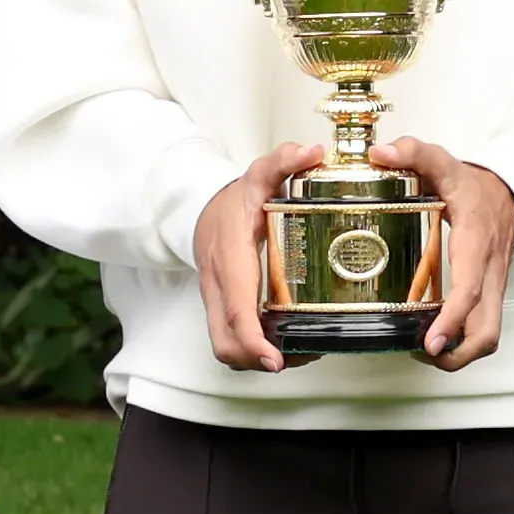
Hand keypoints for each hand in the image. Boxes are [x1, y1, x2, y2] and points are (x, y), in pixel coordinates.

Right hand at [194, 143, 324, 370]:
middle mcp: (217, 285)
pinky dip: (252, 350)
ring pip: (224, 346)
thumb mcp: (260, 174)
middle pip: (225, 341)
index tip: (275, 358)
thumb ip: (284, 161)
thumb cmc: (235, 198)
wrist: (202, 206)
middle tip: (292, 358)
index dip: (253, 340)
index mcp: (229, 258)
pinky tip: (284, 344)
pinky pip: (229, 338)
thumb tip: (311, 152)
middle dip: (255, 360)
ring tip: (295, 355)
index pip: (235, 308)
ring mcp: (215, 299)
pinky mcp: (220, 307)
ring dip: (254, 360)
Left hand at [370, 134, 513, 369]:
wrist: (508, 191)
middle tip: (423, 354)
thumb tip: (381, 154)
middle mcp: (489, 271)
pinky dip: (461, 341)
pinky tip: (435, 338)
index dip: (451, 321)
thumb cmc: (473, 185)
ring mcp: (492, 287)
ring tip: (425, 352)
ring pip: (489, 335)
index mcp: (475, 243)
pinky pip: (482, 327)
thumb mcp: (443, 162)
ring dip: (461, 354)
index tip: (430, 342)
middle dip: (458, 354)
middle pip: (487, 330)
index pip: (469, 289)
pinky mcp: (489, 295)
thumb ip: (413, 153)